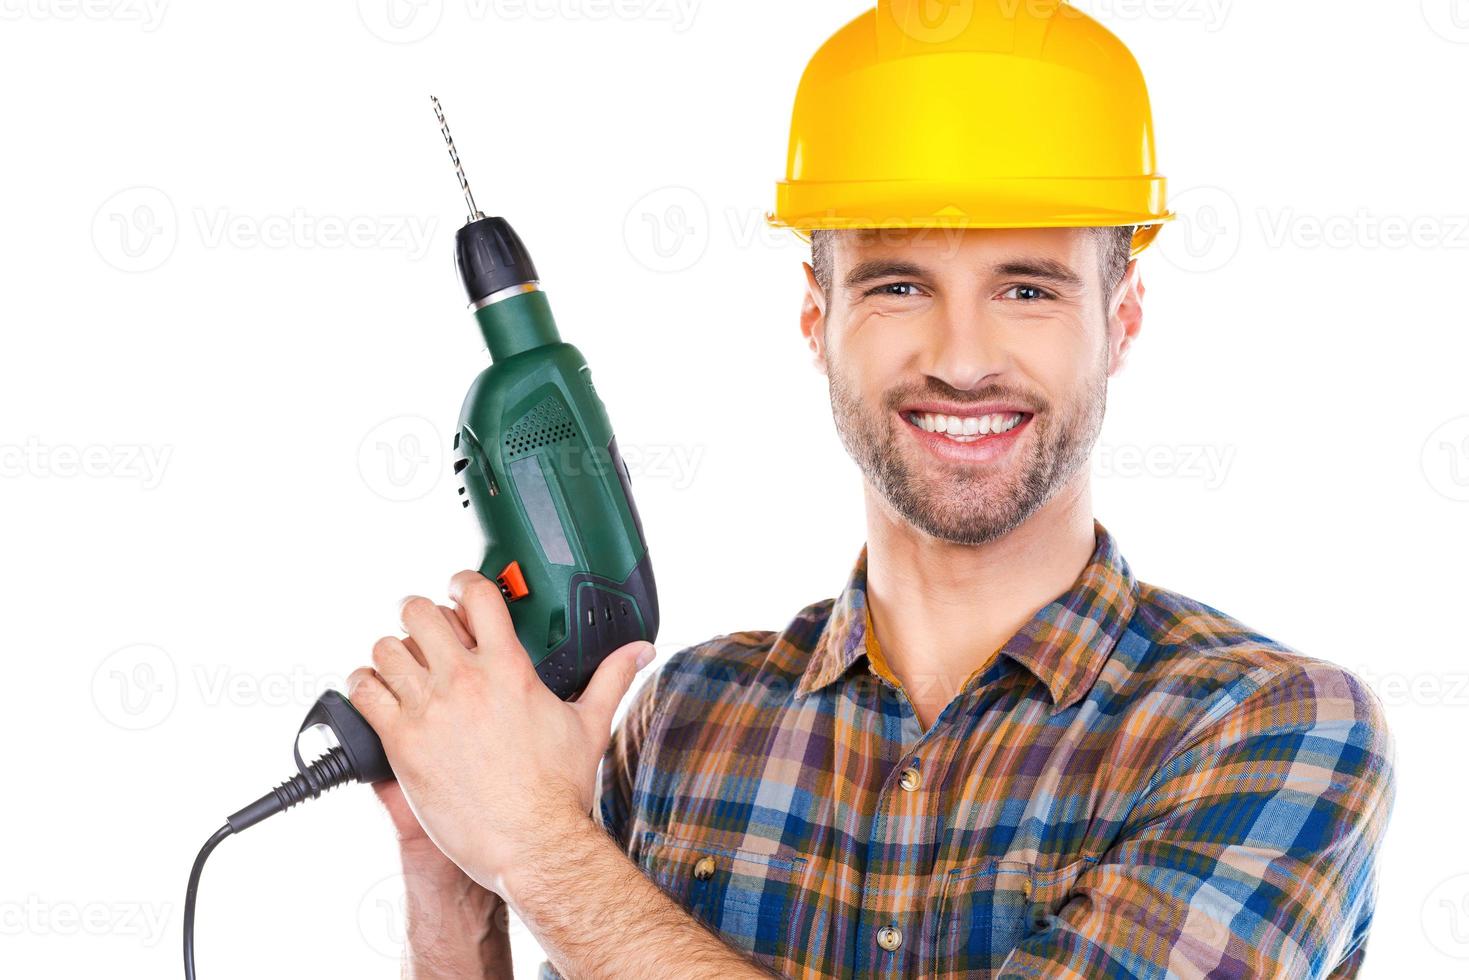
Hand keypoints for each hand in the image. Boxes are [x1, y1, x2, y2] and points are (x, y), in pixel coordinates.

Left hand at [347, 570, 655, 899]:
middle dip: (420, 616)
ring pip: (386, 648)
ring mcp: (430, 709)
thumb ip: (611, 678)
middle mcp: (465, 681)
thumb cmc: (559, 792)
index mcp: (509, 668)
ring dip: (391, 653)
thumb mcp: (590, 724)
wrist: (532, 843)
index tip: (458, 592)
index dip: (461, 584)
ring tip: (403, 667)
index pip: (476, 595)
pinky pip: (365, 693)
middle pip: (418, 612)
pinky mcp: (403, 742)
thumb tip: (639, 652)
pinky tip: (380, 696)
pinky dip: (365, 687)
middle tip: (427, 633)